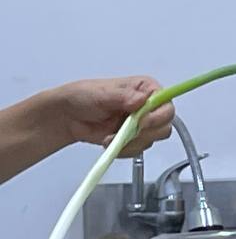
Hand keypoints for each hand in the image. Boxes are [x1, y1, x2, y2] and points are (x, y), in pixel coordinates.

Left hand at [55, 77, 173, 155]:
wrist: (67, 117)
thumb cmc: (83, 97)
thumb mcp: (102, 93)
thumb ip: (123, 96)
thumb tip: (141, 99)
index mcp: (146, 89)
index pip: (166, 103)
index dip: (158, 115)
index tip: (141, 122)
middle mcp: (149, 106)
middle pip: (164, 124)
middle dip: (144, 132)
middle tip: (125, 132)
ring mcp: (142, 123)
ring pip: (153, 139)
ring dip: (132, 142)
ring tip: (111, 137)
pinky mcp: (134, 138)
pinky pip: (139, 149)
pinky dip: (126, 150)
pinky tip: (111, 143)